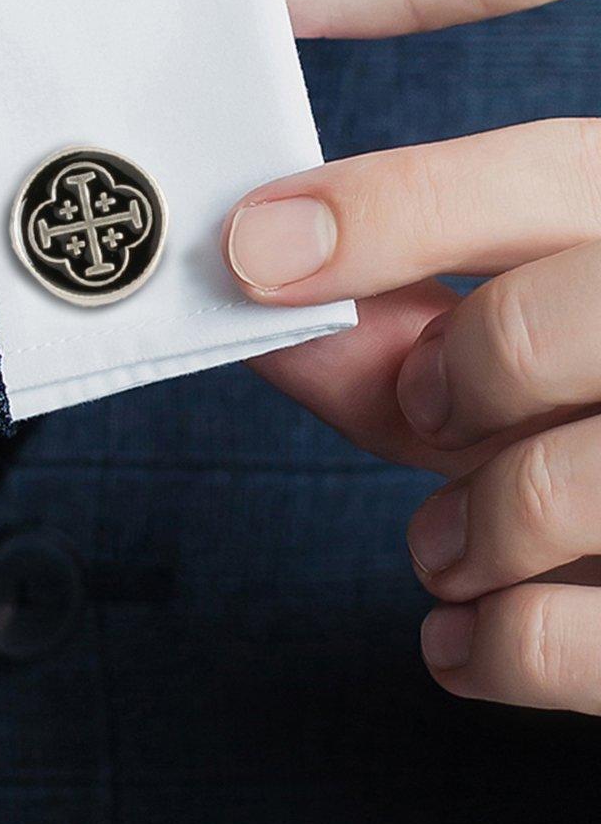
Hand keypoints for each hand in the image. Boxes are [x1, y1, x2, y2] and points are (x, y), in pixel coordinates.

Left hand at [223, 118, 600, 715]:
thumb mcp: (539, 344)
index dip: (384, 207)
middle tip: (432, 412)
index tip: (254, 246)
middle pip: (535, 329)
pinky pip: (573, 640)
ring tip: (451, 548)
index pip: (548, 176)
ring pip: (554, 488)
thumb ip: (409, 316)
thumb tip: (259, 272)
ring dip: (464, 530)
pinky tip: (470, 636)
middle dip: (452, 375)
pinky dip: (491, 647)